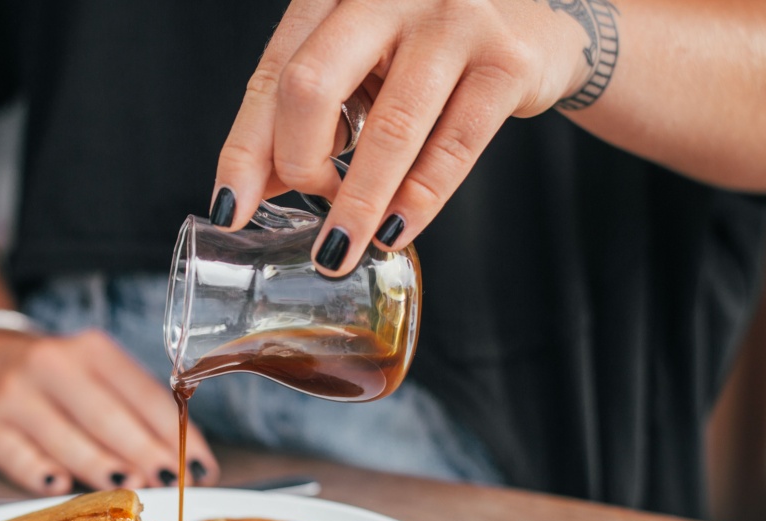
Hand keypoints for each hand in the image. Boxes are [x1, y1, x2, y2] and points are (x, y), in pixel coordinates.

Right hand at [0, 329, 219, 494]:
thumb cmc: (46, 375)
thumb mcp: (88, 370)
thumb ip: (128, 407)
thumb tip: (176, 460)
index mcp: (90, 350)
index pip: (145, 395)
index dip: (178, 435)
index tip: (202, 468)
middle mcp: (52, 366)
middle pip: (109, 418)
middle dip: (146, 455)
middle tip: (171, 484)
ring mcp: (13, 395)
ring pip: (67, 439)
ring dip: (103, 469)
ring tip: (133, 491)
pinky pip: (17, 456)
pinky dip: (41, 474)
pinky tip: (62, 487)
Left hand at [213, 0, 601, 275]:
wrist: (535, 26)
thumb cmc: (426, 51)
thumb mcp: (357, 70)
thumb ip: (304, 119)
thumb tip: (248, 192)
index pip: (273, 72)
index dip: (246, 147)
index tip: (229, 208)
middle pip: (310, 87)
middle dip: (298, 167)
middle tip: (307, 215)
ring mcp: (453, 18)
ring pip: (387, 128)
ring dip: (357, 205)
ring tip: (338, 252)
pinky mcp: (508, 60)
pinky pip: (453, 148)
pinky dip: (417, 201)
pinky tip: (394, 233)